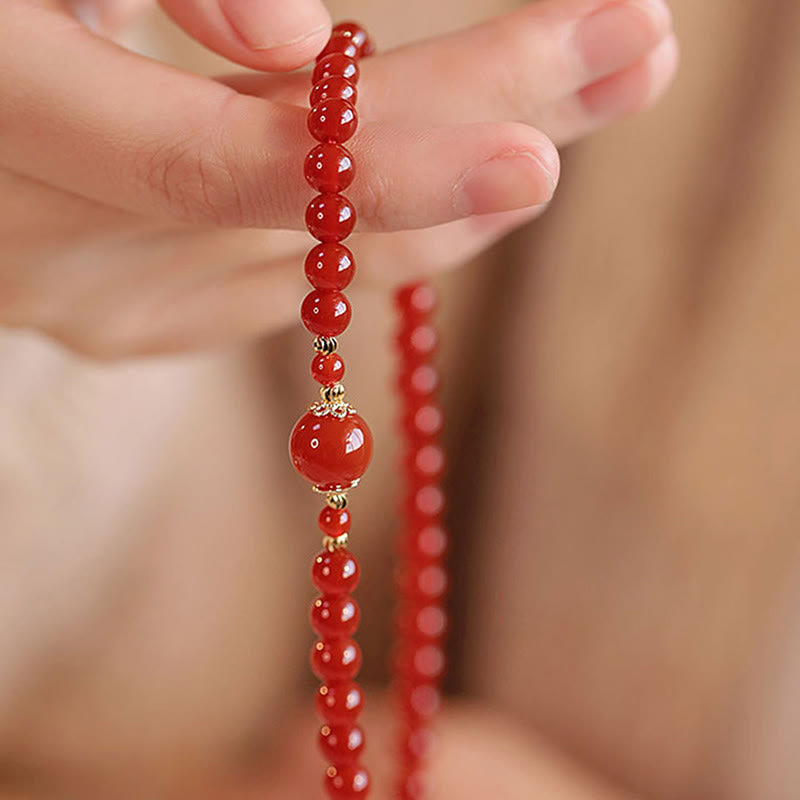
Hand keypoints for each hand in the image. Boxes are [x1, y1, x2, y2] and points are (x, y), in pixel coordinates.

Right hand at [0, 0, 675, 357]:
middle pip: (312, 211)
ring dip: (472, 191)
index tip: (548, 141)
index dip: (392, 162)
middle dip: (483, 127)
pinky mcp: (127, 318)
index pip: (222, 169)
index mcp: (7, 122)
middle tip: (639, 53)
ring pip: (326, 269)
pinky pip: (298, 291)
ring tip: (594, 101)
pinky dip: (399, 239)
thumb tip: (297, 37)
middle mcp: (57, 244)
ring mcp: (97, 298)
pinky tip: (483, 190)